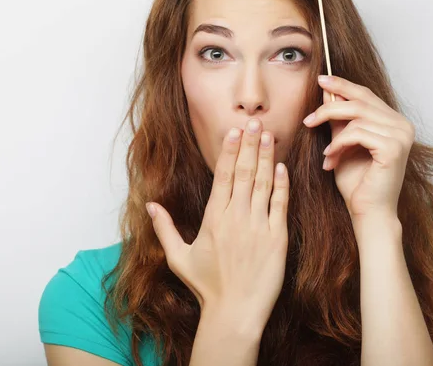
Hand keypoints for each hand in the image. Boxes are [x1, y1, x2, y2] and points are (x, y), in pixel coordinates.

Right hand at [146, 118, 289, 329]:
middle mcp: (236, 217)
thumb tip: (151, 204)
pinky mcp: (277, 237)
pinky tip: (281, 166)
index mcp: (213, 218)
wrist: (235, 312)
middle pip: (245, 172)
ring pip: (263, 183)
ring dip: (266, 157)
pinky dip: (282, 184)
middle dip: (250, 144)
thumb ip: (165, 228)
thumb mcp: (179, 257)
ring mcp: (258, 226)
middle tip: (254, 121)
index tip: (234, 131)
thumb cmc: (207, 286)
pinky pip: (280, 204)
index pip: (223, 176)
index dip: (230, 151)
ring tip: (269, 134)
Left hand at [303, 75, 414, 218]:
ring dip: (333, 135)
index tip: (321, 80)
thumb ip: (339, 119)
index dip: (343, 85)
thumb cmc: (357, 182)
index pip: (366, 94)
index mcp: (394, 121)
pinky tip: (331, 160)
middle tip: (309, 118)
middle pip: (360, 101)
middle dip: (330, 106)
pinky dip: (338, 144)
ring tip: (326, 154)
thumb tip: (328, 92)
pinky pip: (357, 133)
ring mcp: (401, 135)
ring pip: (356, 117)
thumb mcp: (342, 143)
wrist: (368, 212)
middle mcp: (403, 125)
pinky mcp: (394, 148)